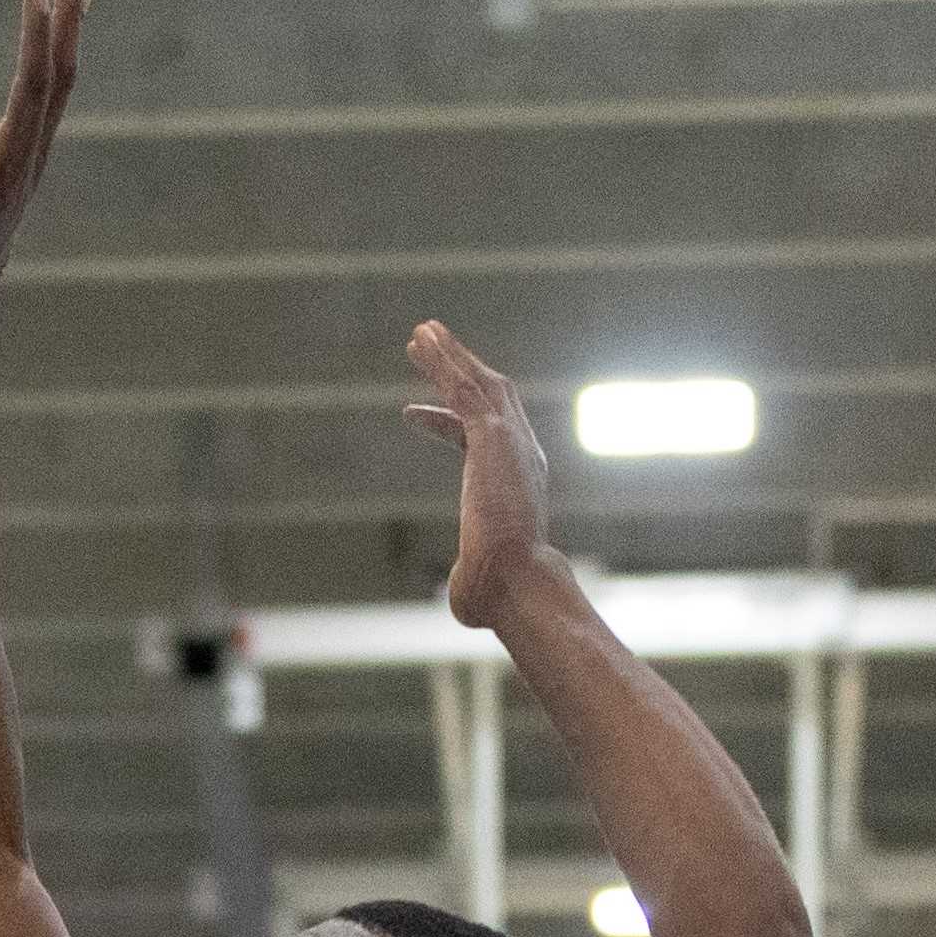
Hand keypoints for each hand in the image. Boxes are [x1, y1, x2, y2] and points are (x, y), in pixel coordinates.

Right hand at [0, 0, 88, 321]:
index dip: (37, 38)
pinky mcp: (17, 170)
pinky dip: (48, 70)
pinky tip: (43, 58)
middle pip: (58, 81)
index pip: (32, 89)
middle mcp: (29, 161)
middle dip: (67, 25)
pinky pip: (41, 107)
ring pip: (55, 92)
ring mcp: (27, 165)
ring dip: (65, 41)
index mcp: (10, 167)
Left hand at [403, 320, 559, 630]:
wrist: (514, 584)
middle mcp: (521, 454)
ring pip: (477, 384)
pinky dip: (444, 362)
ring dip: (450, 356)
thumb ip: (474, 580)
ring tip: (422, 332)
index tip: (414, 414)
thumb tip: (468, 605)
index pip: (480, 441)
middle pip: (490, 398)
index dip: (447, 423)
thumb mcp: (480, 585)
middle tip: (430, 346)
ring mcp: (509, 441)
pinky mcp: (492, 436)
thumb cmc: (497, 597)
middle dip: (460, 371)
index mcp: (520, 483)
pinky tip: (423, 341)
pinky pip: (464, 388)